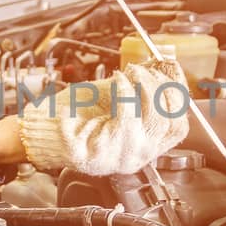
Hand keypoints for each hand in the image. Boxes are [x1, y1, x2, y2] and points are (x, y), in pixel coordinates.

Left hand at [15, 59, 190, 176]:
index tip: (168, 71)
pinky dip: (126, 92)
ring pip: (154, 120)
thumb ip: (142, 86)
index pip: (179, 125)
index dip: (178, 95)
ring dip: (144, 87)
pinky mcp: (102, 156)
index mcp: (145, 145)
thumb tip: (165, 66)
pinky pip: (127, 121)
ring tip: (128, 73)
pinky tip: (117, 81)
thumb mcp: (117, 96)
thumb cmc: (78, 113)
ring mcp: (121, 158)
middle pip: (170, 121)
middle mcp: (138, 156)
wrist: (46, 128)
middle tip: (141, 70)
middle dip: (160, 87)